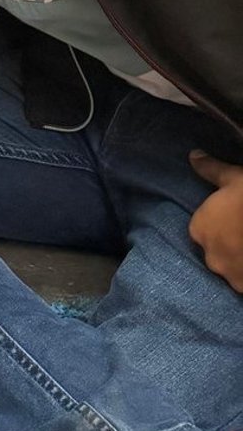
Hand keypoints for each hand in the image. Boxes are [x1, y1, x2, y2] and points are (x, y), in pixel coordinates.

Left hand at [189, 151, 242, 290]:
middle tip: (242, 234)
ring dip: (240, 263)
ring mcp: (230, 275)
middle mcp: (210, 256)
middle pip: (217, 253)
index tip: (233, 220)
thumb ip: (210, 169)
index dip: (218, 225)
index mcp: (200, 229)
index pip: (202, 231)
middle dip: (229, 247)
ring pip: (232, 270)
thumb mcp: (232, 178)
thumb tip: (193, 155)